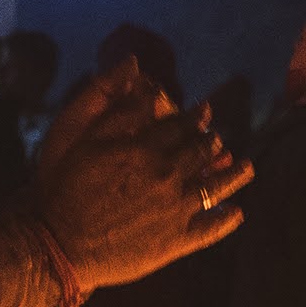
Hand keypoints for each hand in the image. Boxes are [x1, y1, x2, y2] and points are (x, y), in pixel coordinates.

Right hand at [37, 61, 251, 289]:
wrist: (58, 243)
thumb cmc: (62, 186)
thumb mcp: (75, 132)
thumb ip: (107, 98)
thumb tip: (134, 64)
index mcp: (146, 148)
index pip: (180, 126)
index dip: (194, 117)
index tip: (204, 111)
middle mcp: (168, 177)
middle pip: (200, 153)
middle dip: (211, 142)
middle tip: (219, 138)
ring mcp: (176, 212)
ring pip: (215, 187)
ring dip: (234, 175)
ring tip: (247, 167)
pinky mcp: (175, 242)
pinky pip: (210, 230)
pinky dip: (226, 221)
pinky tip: (237, 213)